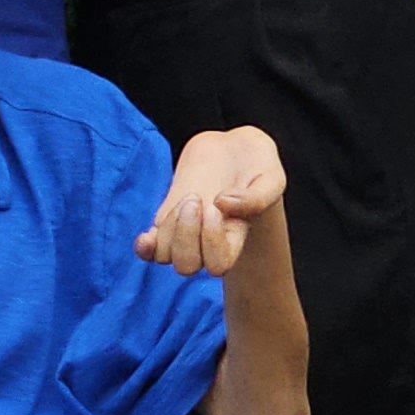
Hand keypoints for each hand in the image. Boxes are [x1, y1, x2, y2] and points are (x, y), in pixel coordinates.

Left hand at [142, 124, 286, 274]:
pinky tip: (147, 235)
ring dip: (169, 229)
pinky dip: (145, 247)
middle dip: (185, 236)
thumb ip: (255, 197)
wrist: (235, 149)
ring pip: (166, 255)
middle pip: (187, 265)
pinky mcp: (167, 218)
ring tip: (188, 197)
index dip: (211, 243)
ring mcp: (185, 231)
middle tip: (195, 198)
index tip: (215, 207)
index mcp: (234, 238)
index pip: (218, 264)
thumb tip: (222, 204)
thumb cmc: (258, 166)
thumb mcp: (270, 178)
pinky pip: (149, 248)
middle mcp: (207, 241)